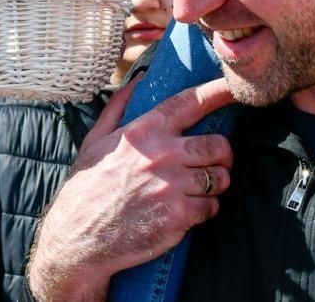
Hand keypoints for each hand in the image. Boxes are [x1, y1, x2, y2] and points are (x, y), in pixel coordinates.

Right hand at [28, 77, 235, 300]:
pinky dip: (205, 209)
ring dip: (215, 183)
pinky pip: (212, 207)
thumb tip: (141, 78)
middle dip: (222, 154)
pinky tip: (186, 210)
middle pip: (218, 145)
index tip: (233, 89)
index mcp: (143, 131)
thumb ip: (120, 106)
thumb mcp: (96, 139)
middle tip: (213, 161)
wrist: (80, 235)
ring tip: (198, 187)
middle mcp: (161, 155)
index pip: (190, 103)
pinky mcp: (179, 216)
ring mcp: (172, 186)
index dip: (218, 92)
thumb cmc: (88, 186)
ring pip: (220, 178)